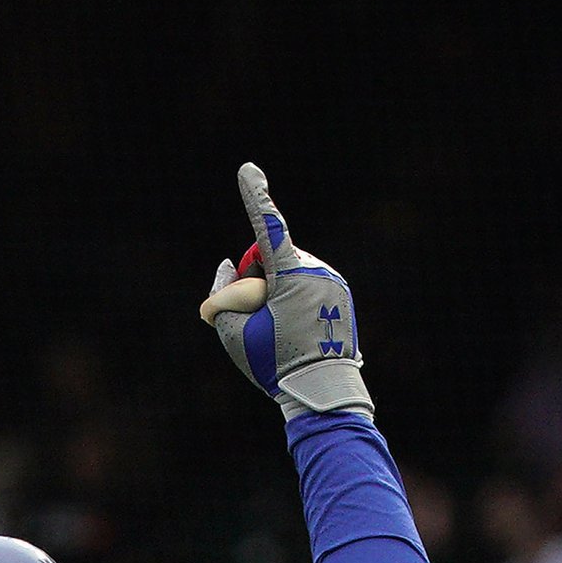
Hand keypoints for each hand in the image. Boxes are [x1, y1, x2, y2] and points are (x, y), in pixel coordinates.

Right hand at [201, 162, 372, 417]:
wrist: (324, 392)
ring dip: (276, 293)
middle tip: (258, 322)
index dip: (255, 198)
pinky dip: (294, 301)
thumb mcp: (233, 334)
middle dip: (256, 283)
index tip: (248, 170)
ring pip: (289, 273)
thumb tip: (226, 265)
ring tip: (282, 333)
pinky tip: (296, 331)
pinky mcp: (340, 293)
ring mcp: (333, 281)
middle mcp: (317, 270)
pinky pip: (307, 285)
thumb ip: (220, 295)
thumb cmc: (276, 365)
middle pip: (271, 263)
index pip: (268, 230)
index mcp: (292, 276)